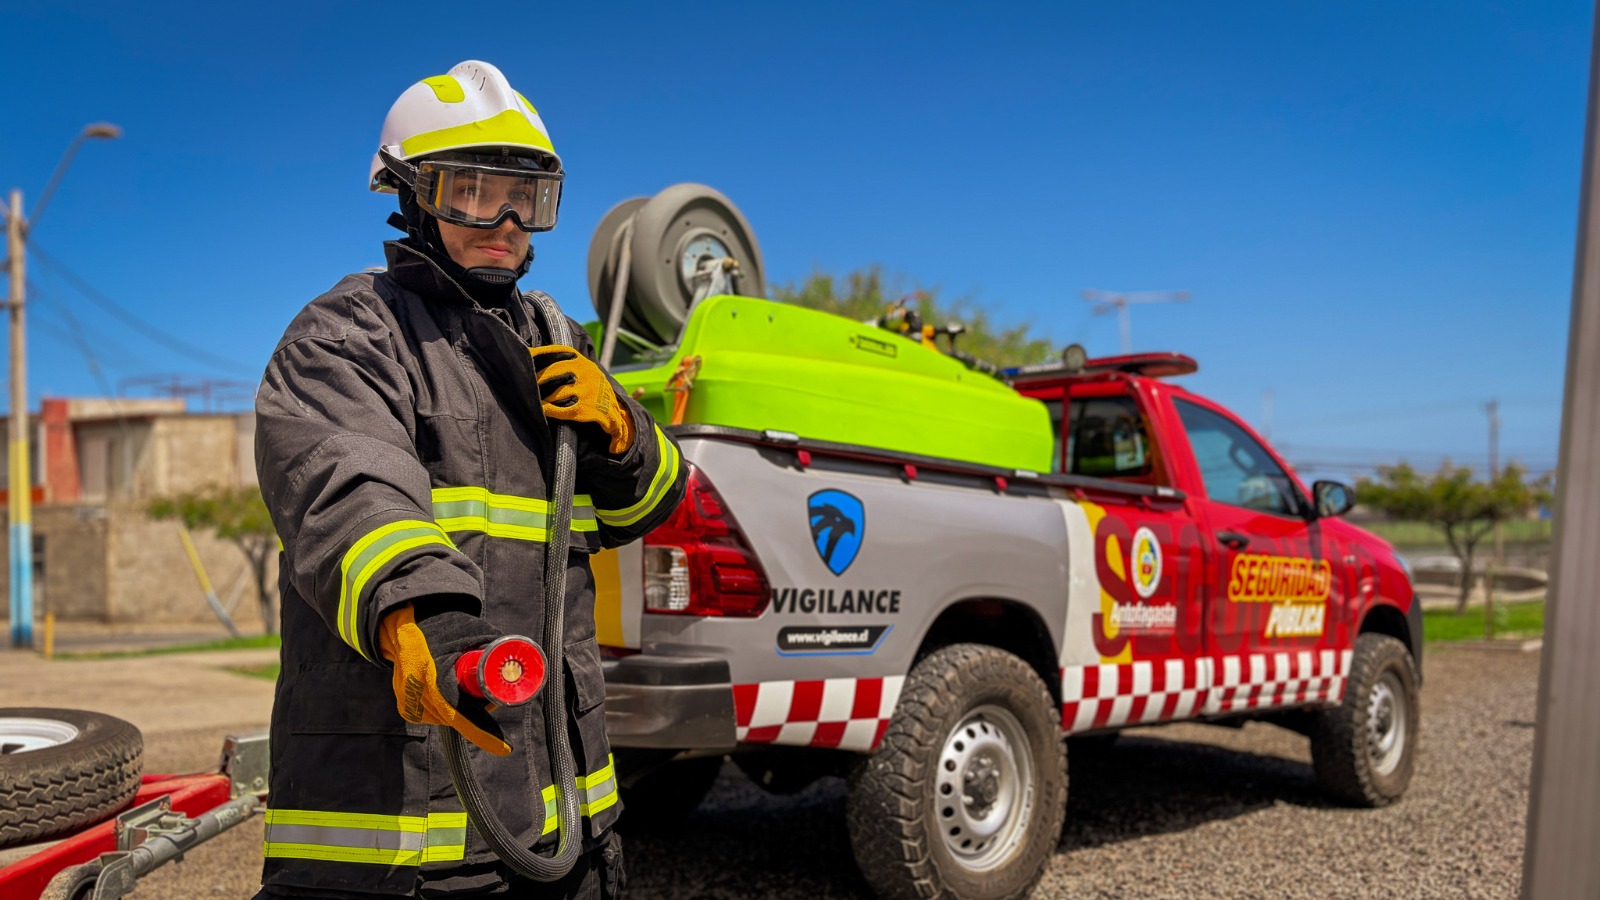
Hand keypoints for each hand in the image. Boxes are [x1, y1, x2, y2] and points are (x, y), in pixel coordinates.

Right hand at [378, 603, 510, 755]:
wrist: (402, 626)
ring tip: (463, 683)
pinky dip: (448, 708)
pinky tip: (448, 689)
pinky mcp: (407, 709)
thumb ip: (489, 648)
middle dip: (478, 712)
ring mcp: (408, 703)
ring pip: (448, 718)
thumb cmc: (439, 626)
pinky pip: (437, 716)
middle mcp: (415, 693)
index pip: (457, 712)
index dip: (482, 731)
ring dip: (462, 709)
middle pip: (456, 717)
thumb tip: (514, 664)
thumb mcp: (469, 631)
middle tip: (491, 697)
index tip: (504, 748)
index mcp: (427, 674)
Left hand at [530, 345, 634, 454]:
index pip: (556, 352)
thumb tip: (530, 355)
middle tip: (524, 382)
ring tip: (530, 397)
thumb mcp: (582, 368)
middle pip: (553, 372)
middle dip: (537, 378)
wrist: (613, 408)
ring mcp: (586, 391)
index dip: (539, 354)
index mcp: (581, 360)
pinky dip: (548, 409)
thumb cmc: (588, 386)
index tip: (525, 355)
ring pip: (556, 392)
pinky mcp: (586, 408)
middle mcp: (585, 372)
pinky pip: (561, 409)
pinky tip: (541, 408)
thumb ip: (563, 361)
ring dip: (541, 396)